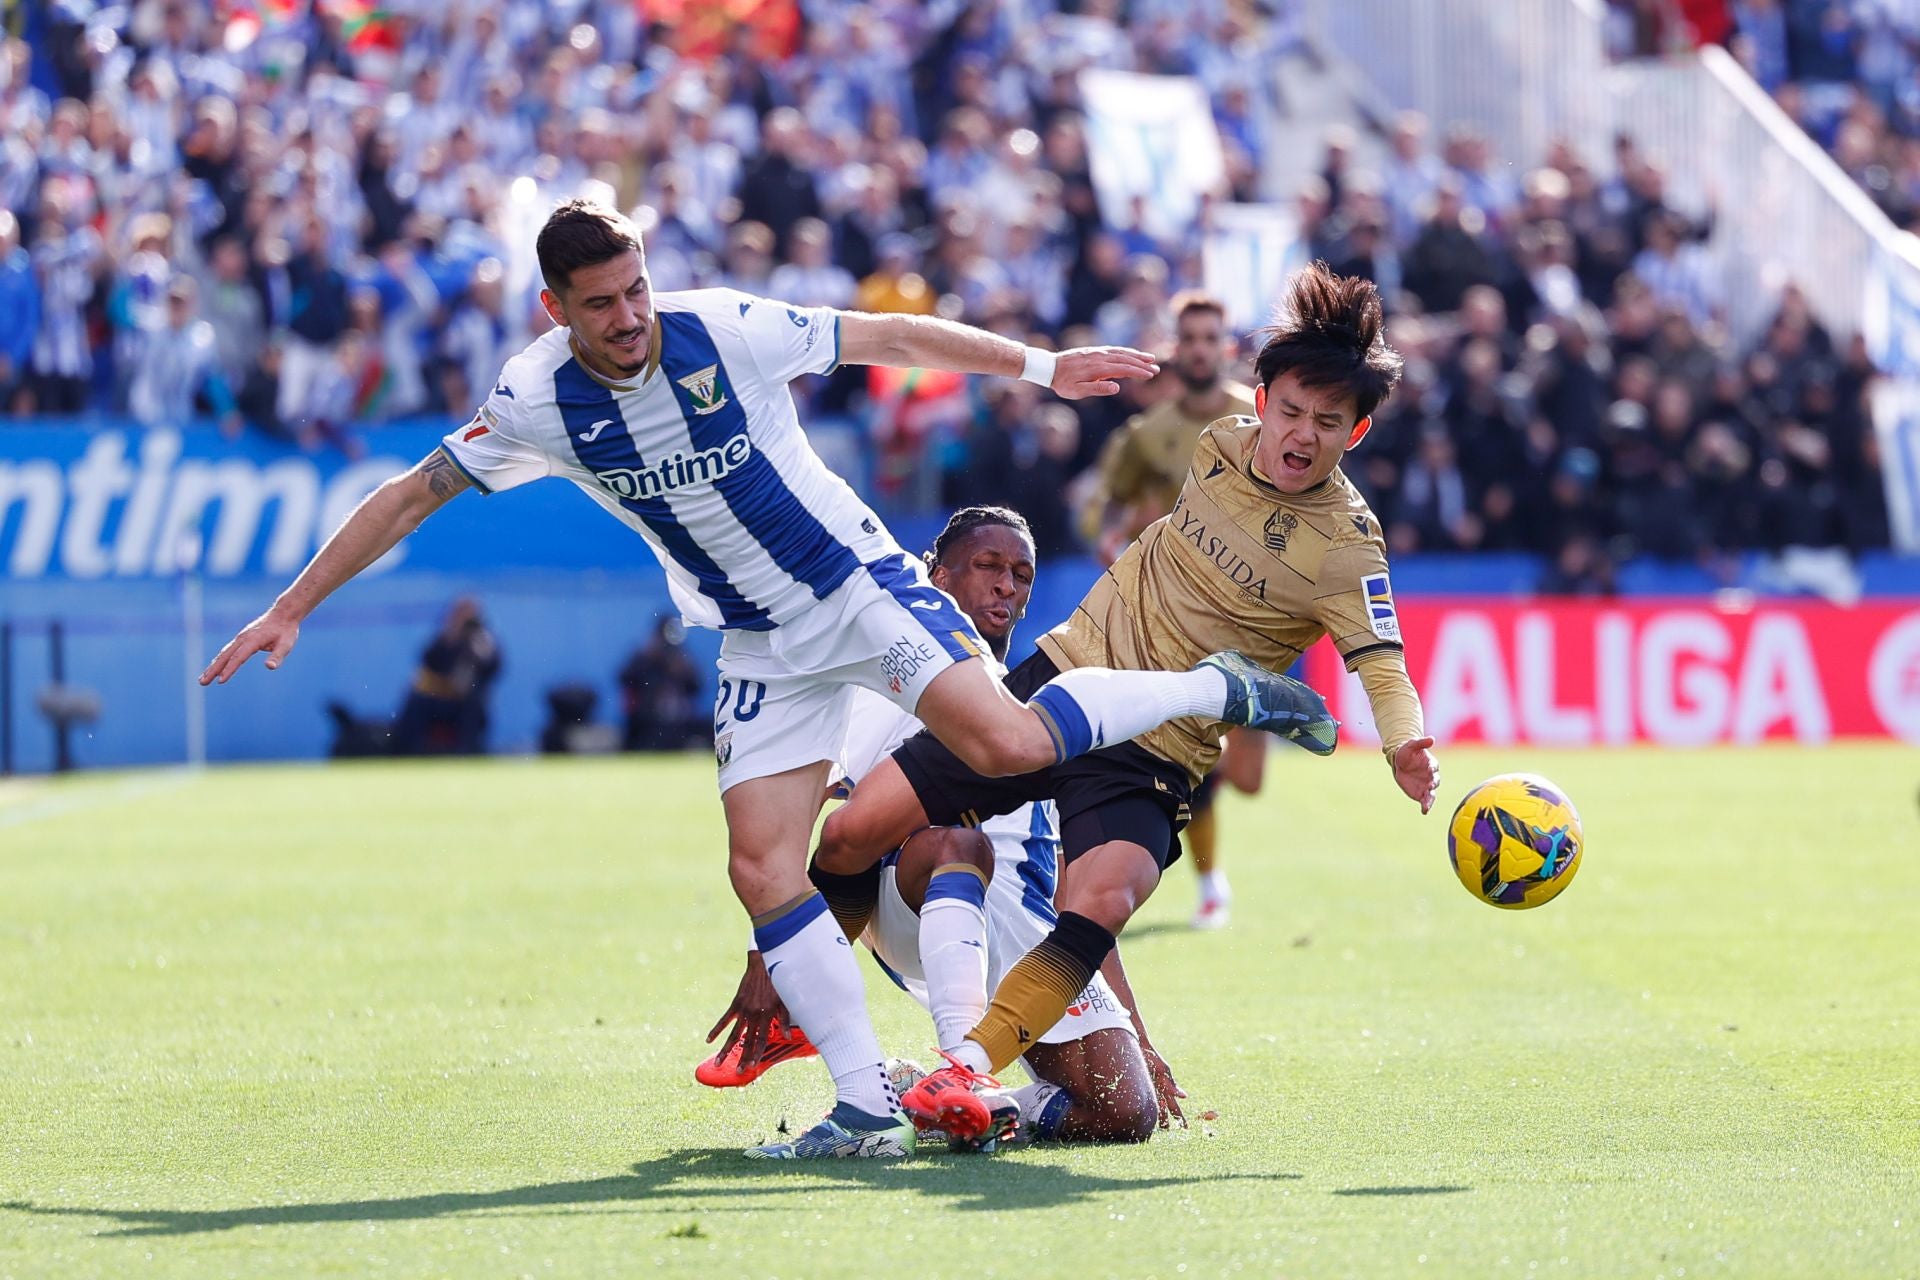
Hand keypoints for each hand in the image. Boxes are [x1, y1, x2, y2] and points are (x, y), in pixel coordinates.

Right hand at [200, 606, 300, 684]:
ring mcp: (240, 638)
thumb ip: (278, 656)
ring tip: (203, 680)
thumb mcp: (286, 644)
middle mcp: (243, 638)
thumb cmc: (286, 630)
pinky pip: (227, 651)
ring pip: (223, 654)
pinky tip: (215, 669)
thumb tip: (270, 667)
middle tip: (202, 683)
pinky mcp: (241, 638)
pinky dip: (219, 660)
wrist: (283, 614)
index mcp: (253, 640)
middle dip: (213, 670)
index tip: (220, 681)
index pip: (238, 657)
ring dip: (213, 667)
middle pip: (225, 656)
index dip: (229, 669)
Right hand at [705, 949, 789, 1072]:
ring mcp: (744, 1010)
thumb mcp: (785, 1000)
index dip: (757, 1054)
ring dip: (726, 1049)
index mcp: (767, 1016)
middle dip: (743, 1058)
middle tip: (738, 1072)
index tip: (752, 1066)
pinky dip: (716, 1030)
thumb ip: (784, 1020)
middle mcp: (755, 1015)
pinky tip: (709, 1040)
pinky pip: (724, 1019)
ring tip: (718, 1063)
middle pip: (747, 1041)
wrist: (764, 964)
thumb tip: (788, 1037)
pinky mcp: (736, 1003)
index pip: (762, 1040)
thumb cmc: (777, 982)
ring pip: (733, 1034)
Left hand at [1050, 345, 1159, 398]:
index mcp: (1098, 368)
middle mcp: (1100, 357)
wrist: (1049, 367)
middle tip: (1157, 369)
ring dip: (1137, 355)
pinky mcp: (1094, 350)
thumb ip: (1097, 389)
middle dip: (1142, 364)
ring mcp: (1097, 352)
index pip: (1123, 369)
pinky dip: (1125, 351)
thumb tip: (1116, 387)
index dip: (1138, 372)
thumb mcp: (1078, 391)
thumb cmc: (1063, 383)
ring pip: (1121, 352)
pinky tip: (1131, 354)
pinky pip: (1114, 349)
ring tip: (1150, 358)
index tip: (1150, 375)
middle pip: (1126, 359)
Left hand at [1141, 1040, 1186, 1128]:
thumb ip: (1172, 1083)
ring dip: (1156, 1117)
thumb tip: (1185, 1097)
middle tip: (1168, 1133)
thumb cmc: (1152, 1056)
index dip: (1180, 1118)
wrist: (1138, 1045)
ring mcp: (1148, 1089)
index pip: (1174, 1107)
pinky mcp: (1138, 1086)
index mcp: (1166, 1088)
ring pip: (1154, 1107)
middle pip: (1164, 1110)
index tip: (1186, 1128)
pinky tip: (1142, 1116)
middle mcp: (1158, 1090)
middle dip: (1166, 1121)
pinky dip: (1145, 1109)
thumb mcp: (1163, 1070)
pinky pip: (1143, 1101)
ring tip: (1155, 1129)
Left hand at [1393, 736, 1439, 813]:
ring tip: (1427, 804)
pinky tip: (1424, 811)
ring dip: (1430, 799)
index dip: (1432, 768)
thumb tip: (1432, 738)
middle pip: (1435, 781)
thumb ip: (1421, 742)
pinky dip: (1426, 806)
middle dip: (1433, 784)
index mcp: (1430, 764)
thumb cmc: (1407, 752)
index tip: (1430, 769)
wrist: (1400, 762)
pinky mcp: (1420, 793)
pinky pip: (1425, 801)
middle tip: (1430, 786)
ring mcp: (1426, 786)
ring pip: (1431, 794)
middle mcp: (1431, 776)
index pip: (1434, 766)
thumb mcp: (1411, 745)